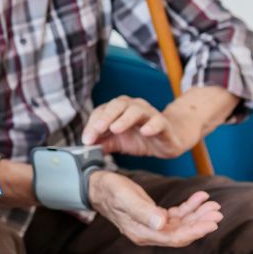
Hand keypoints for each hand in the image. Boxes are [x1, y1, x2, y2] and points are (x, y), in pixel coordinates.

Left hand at [81, 95, 200, 158]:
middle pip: (117, 105)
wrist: (166, 140)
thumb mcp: (117, 142)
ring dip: (124, 119)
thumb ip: (102, 143)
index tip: (86, 140)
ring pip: (136, 111)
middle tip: (97, 129)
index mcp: (118, 110)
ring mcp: (149, 113)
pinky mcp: (163, 124)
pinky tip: (145, 131)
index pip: (102, 112)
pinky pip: (158, 122)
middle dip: (105, 117)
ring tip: (115, 128)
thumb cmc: (140, 138)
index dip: (92, 125)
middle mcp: (133, 107)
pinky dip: (151, 125)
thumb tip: (86, 148)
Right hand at [87, 170, 221, 246]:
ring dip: (198, 215)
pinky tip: (200, 197)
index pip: (174, 238)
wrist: (98, 186)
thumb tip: (162, 223)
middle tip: (218, 211)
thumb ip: (143, 211)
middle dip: (201, 223)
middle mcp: (150, 233)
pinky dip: (189, 207)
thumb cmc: (110, 190)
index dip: (195, 231)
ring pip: (181, 224)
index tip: (212, 223)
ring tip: (213, 204)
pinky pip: (176, 215)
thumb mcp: (126, 197)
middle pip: (181, 233)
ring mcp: (152, 226)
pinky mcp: (154, 216)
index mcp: (143, 233)